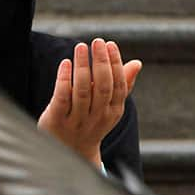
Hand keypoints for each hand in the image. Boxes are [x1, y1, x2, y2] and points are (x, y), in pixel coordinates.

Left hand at [37, 39, 141, 165]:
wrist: (69, 153)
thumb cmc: (90, 122)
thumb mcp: (108, 108)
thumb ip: (122, 86)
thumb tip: (137, 63)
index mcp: (113, 112)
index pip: (118, 86)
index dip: (115, 64)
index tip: (110, 44)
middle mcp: (97, 117)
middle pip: (102, 86)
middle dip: (101, 62)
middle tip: (97, 42)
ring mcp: (77, 121)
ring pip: (82, 91)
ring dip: (83, 66)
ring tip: (81, 47)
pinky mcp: (57, 121)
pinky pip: (62, 98)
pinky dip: (64, 79)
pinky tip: (66, 63)